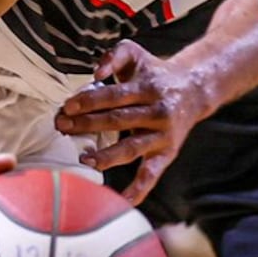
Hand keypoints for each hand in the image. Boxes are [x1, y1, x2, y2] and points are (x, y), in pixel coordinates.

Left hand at [53, 41, 210, 204]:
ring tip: (84, 158)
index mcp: (147, 88)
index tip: (67, 107)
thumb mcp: (137, 55)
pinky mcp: (167, 154)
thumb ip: (115, 55)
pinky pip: (151, 175)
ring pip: (131, 148)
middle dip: (87, 125)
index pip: (113, 96)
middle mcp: (157, 112)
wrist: (194, 89)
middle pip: (118, 120)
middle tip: (63, 127)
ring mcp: (162, 136)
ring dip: (106, 156)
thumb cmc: (155, 74)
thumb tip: (96, 72)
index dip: (89, 101)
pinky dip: (137, 190)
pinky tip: (120, 202)